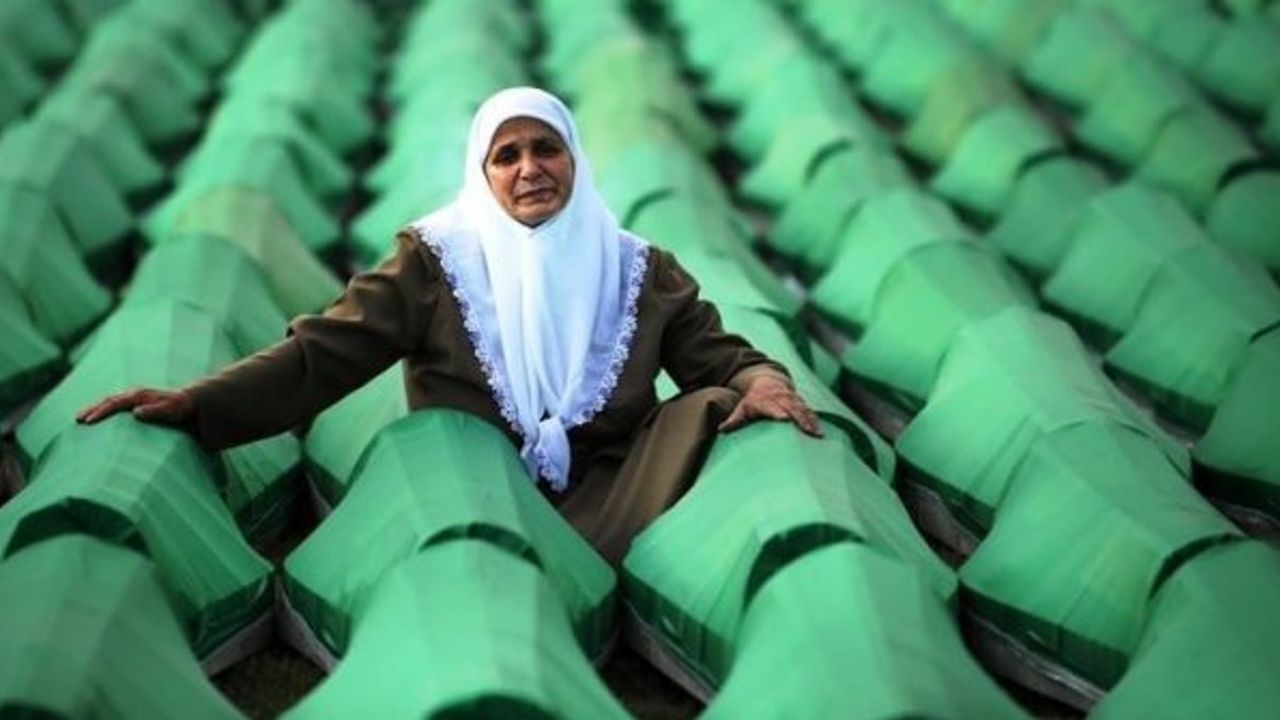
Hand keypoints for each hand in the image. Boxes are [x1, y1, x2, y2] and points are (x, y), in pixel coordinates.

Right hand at [75, 388, 194, 425]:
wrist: (187, 401)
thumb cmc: (179, 408)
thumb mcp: (171, 410)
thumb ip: (155, 411)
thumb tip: (136, 413)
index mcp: (138, 395)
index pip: (114, 403)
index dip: (101, 411)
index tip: (88, 422)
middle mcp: (133, 394)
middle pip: (107, 400)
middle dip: (91, 409)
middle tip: (77, 420)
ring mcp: (132, 397)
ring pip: (108, 401)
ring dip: (93, 408)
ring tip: (79, 419)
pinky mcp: (133, 402)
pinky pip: (113, 404)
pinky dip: (102, 409)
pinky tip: (94, 418)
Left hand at [718, 374, 822, 436]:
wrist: (767, 382)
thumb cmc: (753, 400)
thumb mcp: (742, 407)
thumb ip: (735, 419)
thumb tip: (722, 429)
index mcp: (765, 400)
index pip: (772, 406)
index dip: (778, 412)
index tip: (785, 418)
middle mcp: (781, 399)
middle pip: (792, 408)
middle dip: (800, 419)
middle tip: (808, 431)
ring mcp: (792, 400)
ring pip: (803, 410)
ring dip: (810, 422)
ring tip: (817, 434)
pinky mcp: (800, 403)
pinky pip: (809, 412)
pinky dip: (815, 421)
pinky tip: (820, 433)